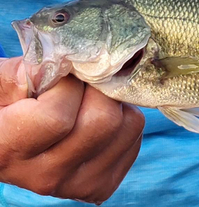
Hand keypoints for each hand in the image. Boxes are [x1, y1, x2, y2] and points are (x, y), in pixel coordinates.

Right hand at [0, 57, 144, 203]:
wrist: (11, 142)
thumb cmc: (5, 105)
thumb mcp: (0, 84)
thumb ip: (24, 72)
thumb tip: (65, 62)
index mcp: (9, 149)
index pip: (58, 118)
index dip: (67, 86)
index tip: (60, 76)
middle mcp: (44, 176)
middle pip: (103, 121)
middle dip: (98, 88)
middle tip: (82, 82)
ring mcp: (77, 185)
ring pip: (128, 125)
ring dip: (115, 101)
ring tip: (90, 99)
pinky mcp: (102, 184)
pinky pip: (135, 136)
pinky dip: (125, 117)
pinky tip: (98, 118)